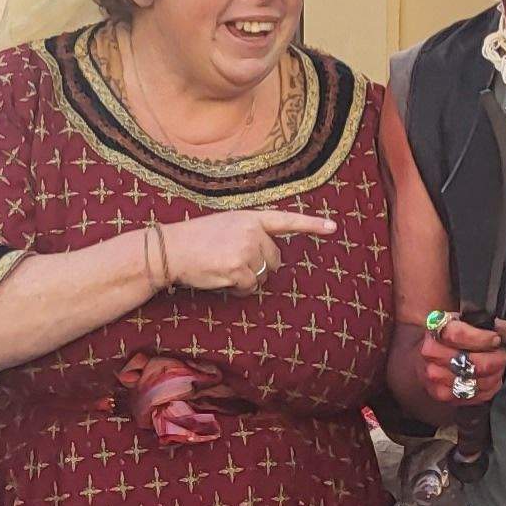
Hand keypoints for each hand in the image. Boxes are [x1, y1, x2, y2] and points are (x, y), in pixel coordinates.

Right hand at [158, 209, 334, 292]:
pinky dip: (238, 288)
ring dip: (247, 278)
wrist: (172, 249)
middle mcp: (251, 231)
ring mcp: (246, 249)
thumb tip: (268, 257)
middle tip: (232, 261)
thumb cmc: (197, 240)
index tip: (333, 228)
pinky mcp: (238, 268)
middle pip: (275, 259)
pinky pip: (250, 287)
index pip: (286, 220)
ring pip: (263, 275)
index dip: (311, 225)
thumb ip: (250, 232)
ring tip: (223, 268)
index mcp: (250, 217)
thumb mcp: (226, 225)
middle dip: (259, 266)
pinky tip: (222, 278)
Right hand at [416, 309, 505, 408]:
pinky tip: (490, 379)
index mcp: (436, 331)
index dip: (483, 338)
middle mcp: (432, 356)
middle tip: (503, 354)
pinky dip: (489, 388)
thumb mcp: (468, 323)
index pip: (459, 335)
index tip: (497, 339)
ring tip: (497, 366)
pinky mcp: (443, 396)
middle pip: (473, 363)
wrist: (425, 358)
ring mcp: (436, 378)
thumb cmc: (451, 338)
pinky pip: (476, 395)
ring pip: (478, 381)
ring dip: (495, 374)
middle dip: (497, 359)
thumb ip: (493, 325)